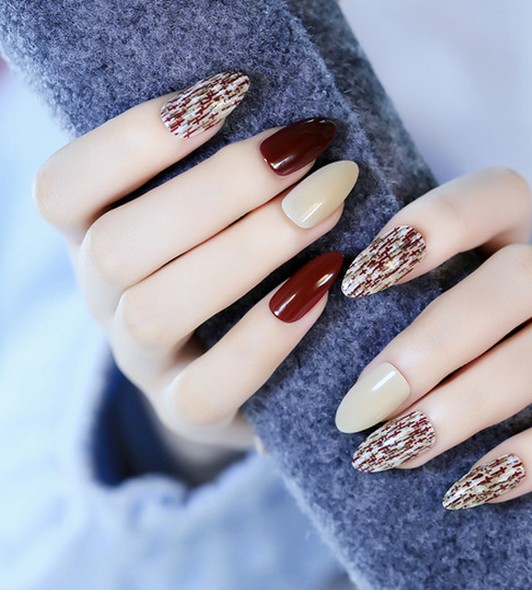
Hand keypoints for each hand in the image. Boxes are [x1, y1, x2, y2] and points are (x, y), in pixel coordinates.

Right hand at [34, 71, 357, 457]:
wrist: (246, 372)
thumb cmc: (236, 272)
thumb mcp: (214, 218)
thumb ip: (224, 181)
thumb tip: (289, 125)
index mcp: (92, 239)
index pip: (63, 189)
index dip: (134, 138)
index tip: (229, 92)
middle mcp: (103, 302)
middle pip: (116, 246)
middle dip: (219, 190)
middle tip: (305, 153)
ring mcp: (141, 364)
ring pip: (155, 310)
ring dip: (246, 250)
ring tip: (325, 208)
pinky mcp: (188, 412)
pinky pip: (213, 383)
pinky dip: (270, 333)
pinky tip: (324, 285)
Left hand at [335, 168, 531, 544]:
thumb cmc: (483, 390)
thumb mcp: (434, 359)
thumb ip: (375, 360)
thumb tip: (280, 408)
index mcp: (503, 259)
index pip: (496, 197)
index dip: (434, 221)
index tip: (357, 279)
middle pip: (523, 271)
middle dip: (432, 340)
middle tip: (361, 406)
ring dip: (468, 400)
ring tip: (396, 453)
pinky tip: (469, 490)